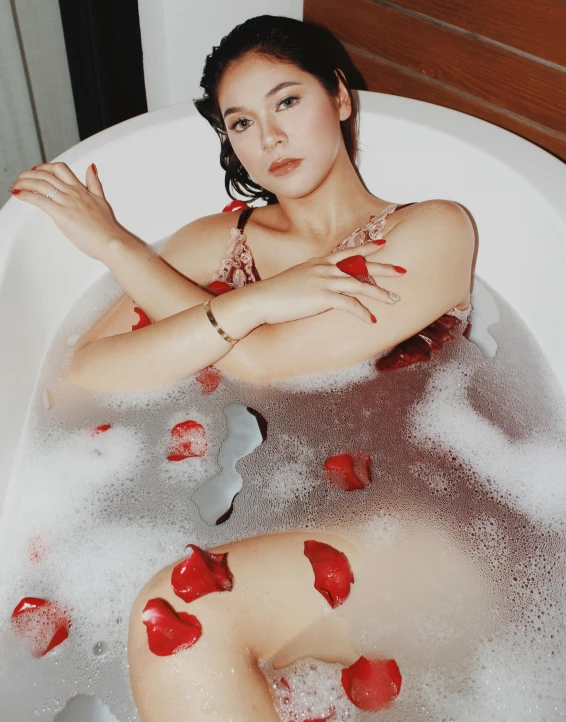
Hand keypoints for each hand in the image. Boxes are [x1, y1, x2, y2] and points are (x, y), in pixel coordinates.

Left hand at [10, 162, 130, 260]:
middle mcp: (73, 193)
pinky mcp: (62, 214)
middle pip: (47, 174)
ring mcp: (67, 202)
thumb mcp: (101, 200)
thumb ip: (94, 184)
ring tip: (16, 184)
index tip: (36, 170)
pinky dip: (26, 194)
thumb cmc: (106, 228)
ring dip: (24, 182)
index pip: (60, 169)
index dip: (45, 167)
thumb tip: (91, 168)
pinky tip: (18, 194)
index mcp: (81, 190)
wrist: (111, 241)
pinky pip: (40, 200)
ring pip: (41, 184)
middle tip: (21, 177)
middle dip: (30, 173)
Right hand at [250, 242, 406, 325]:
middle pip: (361, 266)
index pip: (348, 252)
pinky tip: (372, 320)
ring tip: (395, 299)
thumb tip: (322, 288)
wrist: (260, 299)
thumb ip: (313, 280)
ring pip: (360, 284)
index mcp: (319, 262)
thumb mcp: (297, 280)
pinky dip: (363, 312)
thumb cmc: (275, 294)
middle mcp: (324, 268)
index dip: (367, 248)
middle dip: (384, 268)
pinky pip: (350, 304)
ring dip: (380, 292)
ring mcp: (324, 281)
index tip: (382, 244)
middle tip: (403, 270)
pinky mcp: (322, 297)